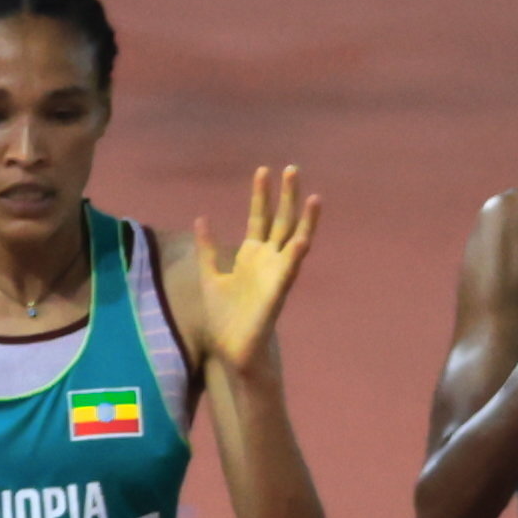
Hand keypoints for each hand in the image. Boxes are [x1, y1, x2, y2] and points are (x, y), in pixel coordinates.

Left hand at [191, 166, 321, 375]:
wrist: (230, 348)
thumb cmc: (224, 316)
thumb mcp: (209, 275)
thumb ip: (207, 248)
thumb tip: (202, 218)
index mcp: (252, 255)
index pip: (260, 217)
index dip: (261, 195)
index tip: (263, 171)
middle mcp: (268, 261)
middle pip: (281, 221)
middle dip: (286, 196)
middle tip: (292, 168)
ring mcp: (276, 275)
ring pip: (295, 241)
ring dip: (305, 221)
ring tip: (314, 198)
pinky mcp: (278, 293)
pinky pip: (289, 272)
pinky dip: (296, 256)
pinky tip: (303, 241)